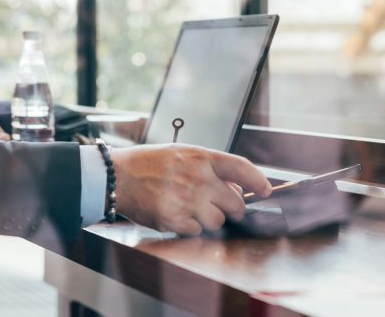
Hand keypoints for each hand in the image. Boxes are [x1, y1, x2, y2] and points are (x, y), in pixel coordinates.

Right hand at [111, 144, 271, 235]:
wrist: (118, 176)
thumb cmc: (149, 163)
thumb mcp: (182, 153)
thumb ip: (209, 167)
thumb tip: (236, 189)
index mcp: (201, 157)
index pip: (241, 168)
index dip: (258, 181)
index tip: (266, 190)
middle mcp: (198, 178)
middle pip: (235, 203)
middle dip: (232, 208)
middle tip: (221, 206)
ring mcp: (187, 200)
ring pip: (218, 221)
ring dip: (210, 219)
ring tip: (190, 207)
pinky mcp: (175, 220)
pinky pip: (197, 231)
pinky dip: (190, 227)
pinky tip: (176, 213)